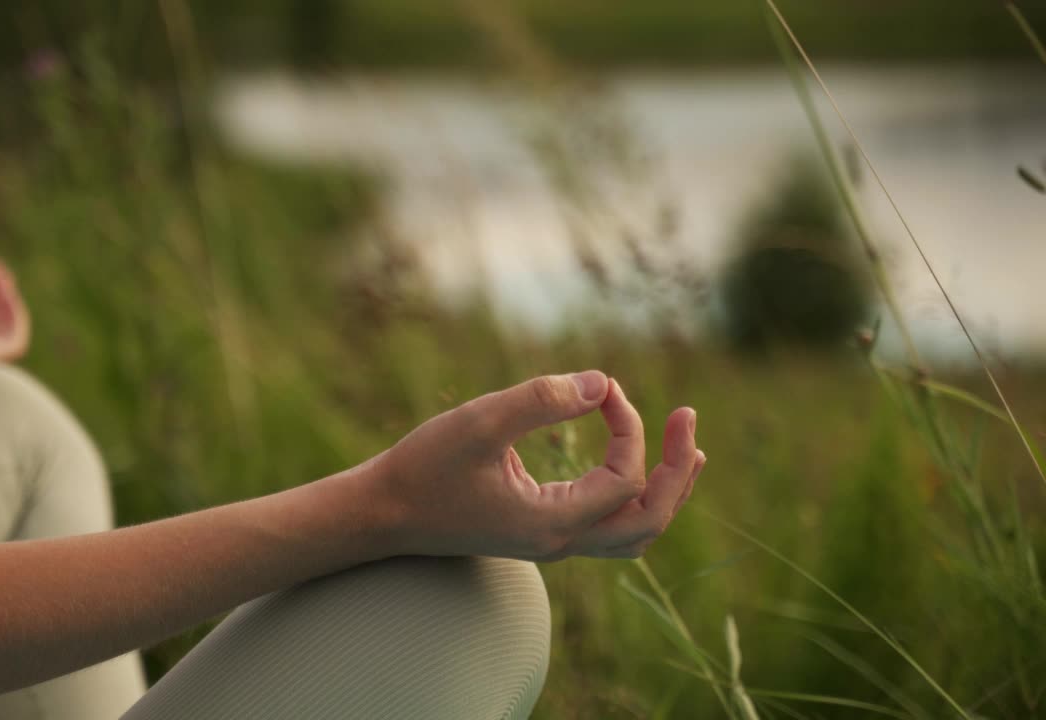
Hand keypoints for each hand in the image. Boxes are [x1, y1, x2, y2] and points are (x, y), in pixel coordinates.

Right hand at [376, 371, 704, 560]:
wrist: (381, 513)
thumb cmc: (423, 467)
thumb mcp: (479, 422)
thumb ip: (540, 400)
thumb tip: (601, 383)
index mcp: (551, 523)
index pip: (625, 478)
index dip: (628, 427)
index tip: (603, 387)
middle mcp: (560, 541)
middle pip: (649, 521)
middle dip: (677, 470)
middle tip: (688, 418)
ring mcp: (551, 541)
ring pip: (633, 533)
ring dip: (666, 491)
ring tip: (687, 451)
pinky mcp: (539, 530)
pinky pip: (609, 526)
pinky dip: (635, 496)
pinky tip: (632, 463)